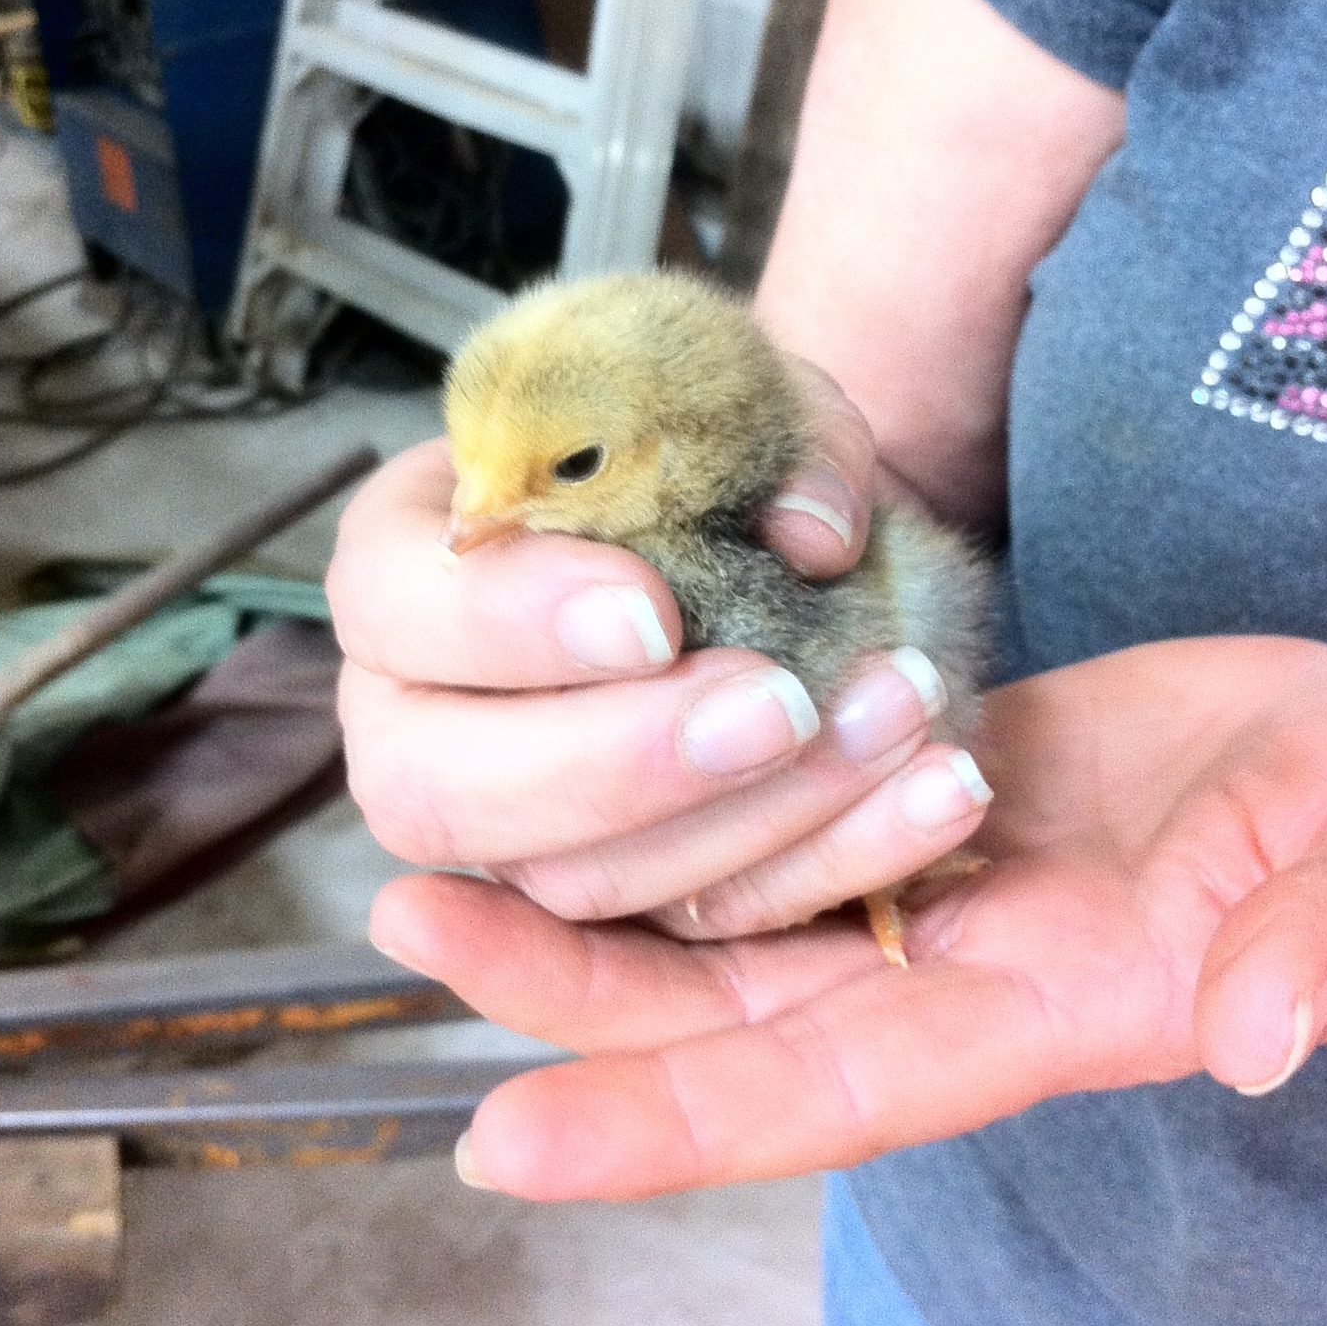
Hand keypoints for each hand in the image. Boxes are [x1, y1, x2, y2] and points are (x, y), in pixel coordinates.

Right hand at [330, 361, 990, 940]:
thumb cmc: (701, 452)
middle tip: (777, 704)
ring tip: (888, 726)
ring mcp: (499, 826)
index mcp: (406, 561)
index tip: (653, 612)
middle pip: (435, 788)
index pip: (396, 602)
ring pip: (567, 884)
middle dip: (617, 760)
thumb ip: (788, 438)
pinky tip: (930, 794)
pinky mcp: (606, 890)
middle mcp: (413, 712)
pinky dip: (819, 868)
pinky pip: (685, 930)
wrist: (754, 538)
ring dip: (739, 826)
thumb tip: (818, 533)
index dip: (509, 621)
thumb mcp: (747, 394)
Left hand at [367, 635, 1326, 1199]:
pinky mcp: (959, 781)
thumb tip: (1253, 1030)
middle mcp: (975, 960)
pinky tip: (601, 757)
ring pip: (743, 904)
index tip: (500, 1147)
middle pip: (735, 999)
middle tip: (405, 924)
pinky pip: (799, 805)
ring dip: (599, 886)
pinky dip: (696, 796)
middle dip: (569, 989)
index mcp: (1057, 1007)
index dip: (670, 1126)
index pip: (833, 1088)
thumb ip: (1326, 950)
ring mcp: (958, 873)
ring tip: (448, 842)